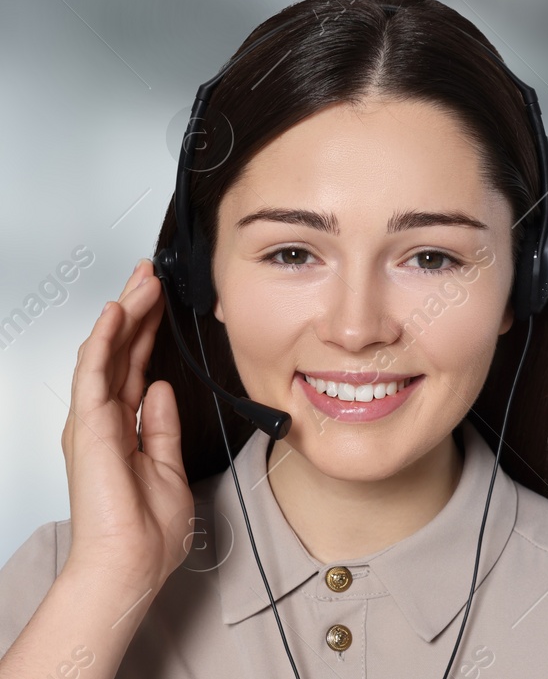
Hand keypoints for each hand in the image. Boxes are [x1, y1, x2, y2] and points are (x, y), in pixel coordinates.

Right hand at [59, 259, 191, 593]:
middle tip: (150, 275)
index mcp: (124, 429)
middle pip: (120, 353)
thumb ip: (162, 426)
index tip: (159, 301)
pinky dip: (105, 339)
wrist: (131, 562)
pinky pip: (95, 372)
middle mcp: (104, 420)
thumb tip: (164, 391)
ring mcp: (93, 421)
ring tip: (142, 280)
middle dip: (137, 311)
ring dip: (125, 314)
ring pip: (107, 352)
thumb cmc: (147, 531)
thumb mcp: (167, 466)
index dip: (147, 332)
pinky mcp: (89, 426)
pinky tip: (117, 311)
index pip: (136, 367)